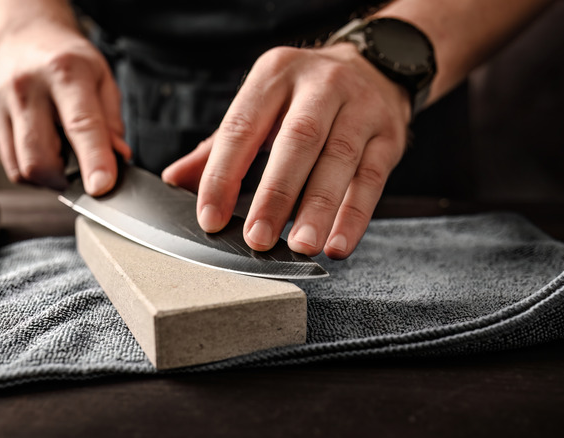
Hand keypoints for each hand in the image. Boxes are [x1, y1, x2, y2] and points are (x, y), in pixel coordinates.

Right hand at [0, 20, 129, 194]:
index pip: (80, 125)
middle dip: (64, 180)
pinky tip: (38, 144)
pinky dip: (27, 166)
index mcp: (63, 72)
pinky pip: (7, 163)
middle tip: (80, 173)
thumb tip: (118, 158)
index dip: (93, 161)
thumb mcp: (102, 79)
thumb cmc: (68, 61)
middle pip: (39, 160)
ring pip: (20, 170)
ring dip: (46, 177)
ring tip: (59, 153)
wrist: (24, 38)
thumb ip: (112, 121)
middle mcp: (24, 87)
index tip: (101, 187)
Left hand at [163, 43, 410, 258]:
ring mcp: (361, 108)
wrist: (375, 66)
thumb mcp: (260, 105)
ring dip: (319, 208)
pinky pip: (372, 180)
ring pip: (339, 160)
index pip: (242, 127)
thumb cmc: (304, 96)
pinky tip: (337, 244)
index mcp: (275, 74)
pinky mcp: (389, 136)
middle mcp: (321, 85)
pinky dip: (354, 216)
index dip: (223, 175)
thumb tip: (174, 180)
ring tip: (301, 246)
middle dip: (276, 194)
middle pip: (298, 140)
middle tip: (258, 239)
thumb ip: (219, 146)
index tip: (210, 218)